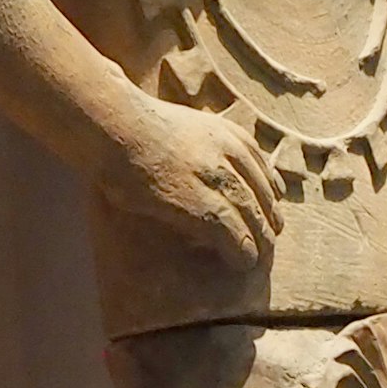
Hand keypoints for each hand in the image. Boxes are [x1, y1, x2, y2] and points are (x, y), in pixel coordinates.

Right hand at [102, 97, 280, 261]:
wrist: (116, 125)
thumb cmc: (135, 125)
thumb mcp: (185, 124)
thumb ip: (202, 141)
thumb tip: (194, 159)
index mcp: (230, 135)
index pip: (263, 172)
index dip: (268, 197)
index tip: (270, 212)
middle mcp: (232, 155)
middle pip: (263, 197)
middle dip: (267, 222)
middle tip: (268, 241)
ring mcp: (219, 180)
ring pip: (253, 218)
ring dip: (260, 241)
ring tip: (257, 258)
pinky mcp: (203, 205)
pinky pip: (234, 234)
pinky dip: (242, 251)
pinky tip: (243, 263)